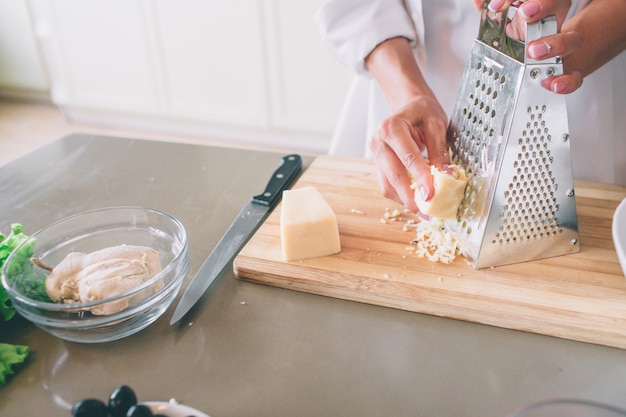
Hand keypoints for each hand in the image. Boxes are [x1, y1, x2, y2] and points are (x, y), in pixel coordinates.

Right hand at [368, 95, 450, 213]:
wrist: (409, 106)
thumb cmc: (422, 112)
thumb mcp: (436, 125)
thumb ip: (439, 150)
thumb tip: (446, 176)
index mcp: (392, 127)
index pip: (407, 158)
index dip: (419, 178)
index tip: (430, 195)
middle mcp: (378, 141)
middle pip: (393, 175)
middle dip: (410, 196)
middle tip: (427, 211)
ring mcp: (375, 154)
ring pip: (387, 185)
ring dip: (405, 200)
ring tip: (423, 211)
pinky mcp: (378, 165)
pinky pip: (387, 185)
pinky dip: (401, 196)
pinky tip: (416, 202)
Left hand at [473, 0, 582, 93]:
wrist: (540, 54)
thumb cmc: (520, 31)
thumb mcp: (504, 17)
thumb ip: (495, 9)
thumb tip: (477, 2)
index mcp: (540, 5)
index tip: (496, 5)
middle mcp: (555, 22)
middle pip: (560, 6)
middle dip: (544, 7)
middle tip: (525, 13)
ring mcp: (563, 46)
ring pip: (573, 40)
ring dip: (556, 45)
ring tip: (534, 52)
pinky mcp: (567, 70)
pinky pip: (574, 76)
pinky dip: (567, 81)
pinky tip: (552, 85)